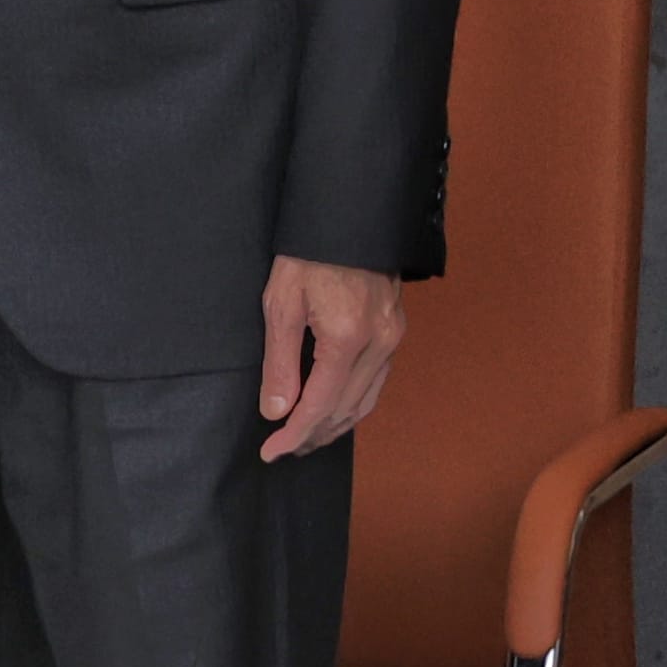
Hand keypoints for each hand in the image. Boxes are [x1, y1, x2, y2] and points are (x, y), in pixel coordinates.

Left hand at [255, 257, 404, 461]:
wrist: (347, 214)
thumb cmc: (307, 253)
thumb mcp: (281, 304)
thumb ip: (279, 362)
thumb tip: (277, 411)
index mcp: (346, 337)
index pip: (319, 405)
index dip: (294, 434)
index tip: (271, 452)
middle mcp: (378, 343)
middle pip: (345, 410)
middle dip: (313, 435)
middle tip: (284, 449)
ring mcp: (393, 336)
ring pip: (366, 400)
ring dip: (335, 424)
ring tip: (306, 437)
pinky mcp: (396, 329)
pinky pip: (376, 381)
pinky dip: (353, 403)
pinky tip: (334, 409)